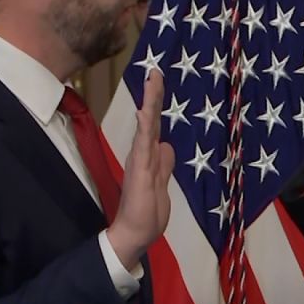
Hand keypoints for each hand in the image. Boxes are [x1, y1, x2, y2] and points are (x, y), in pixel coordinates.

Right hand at [106, 69, 175, 269]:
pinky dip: (144, 127)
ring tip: (153, 80)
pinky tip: (145, 112)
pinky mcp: (140, 170)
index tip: (158, 81)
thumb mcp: (162, 182)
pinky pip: (143, 144)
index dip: (156, 103)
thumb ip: (164, 163)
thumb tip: (168, 145)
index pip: (153, 124)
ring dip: (150, 103)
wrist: (135, 233)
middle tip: (156, 71)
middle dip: (153, 94)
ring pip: (147, 125)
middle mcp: (143, 153)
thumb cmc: (147, 211)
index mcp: (148, 155)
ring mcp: (140, 160)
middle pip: (150, 118)